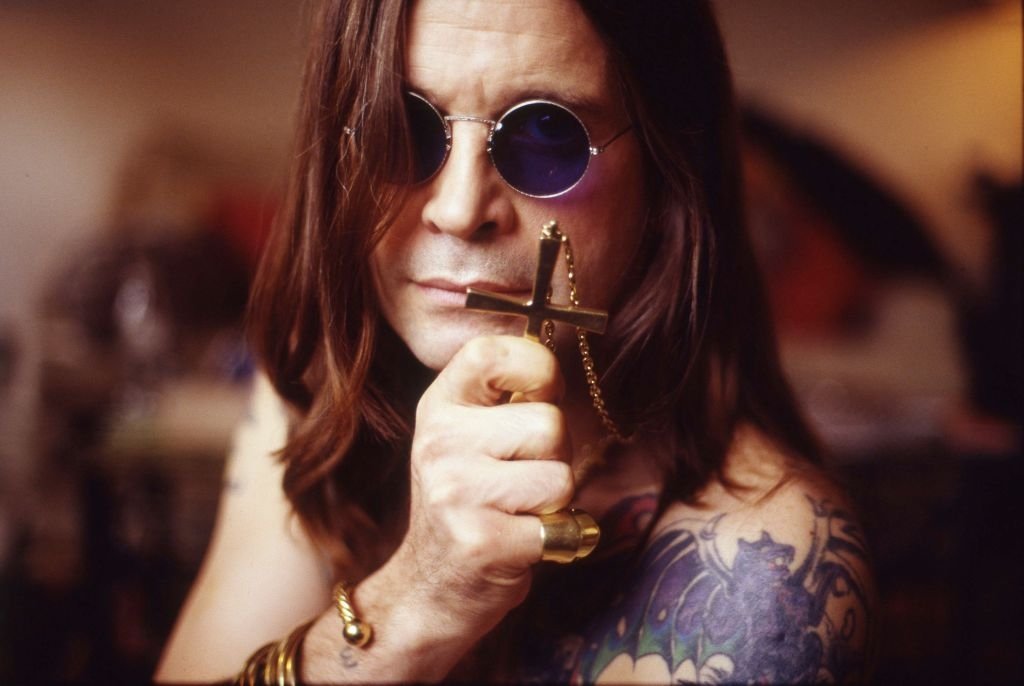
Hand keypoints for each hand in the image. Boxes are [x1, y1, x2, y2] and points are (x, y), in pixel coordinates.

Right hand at [390, 334, 574, 638]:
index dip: (536, 368)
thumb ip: (506, 399)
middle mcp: (439, 443)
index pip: (491, 352)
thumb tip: (558, 360)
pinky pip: (558, 525)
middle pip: (549, 423)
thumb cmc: (469, 503)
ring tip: (519, 511)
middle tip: (522, 480)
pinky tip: (518, 542)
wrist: (430, 587)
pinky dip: (553, 539)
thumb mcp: (469, 438)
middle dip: (554, 456)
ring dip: (555, 502)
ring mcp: (455, 493)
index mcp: (439, 407)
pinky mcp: (480, 541)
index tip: (540, 395)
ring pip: (560, 476)